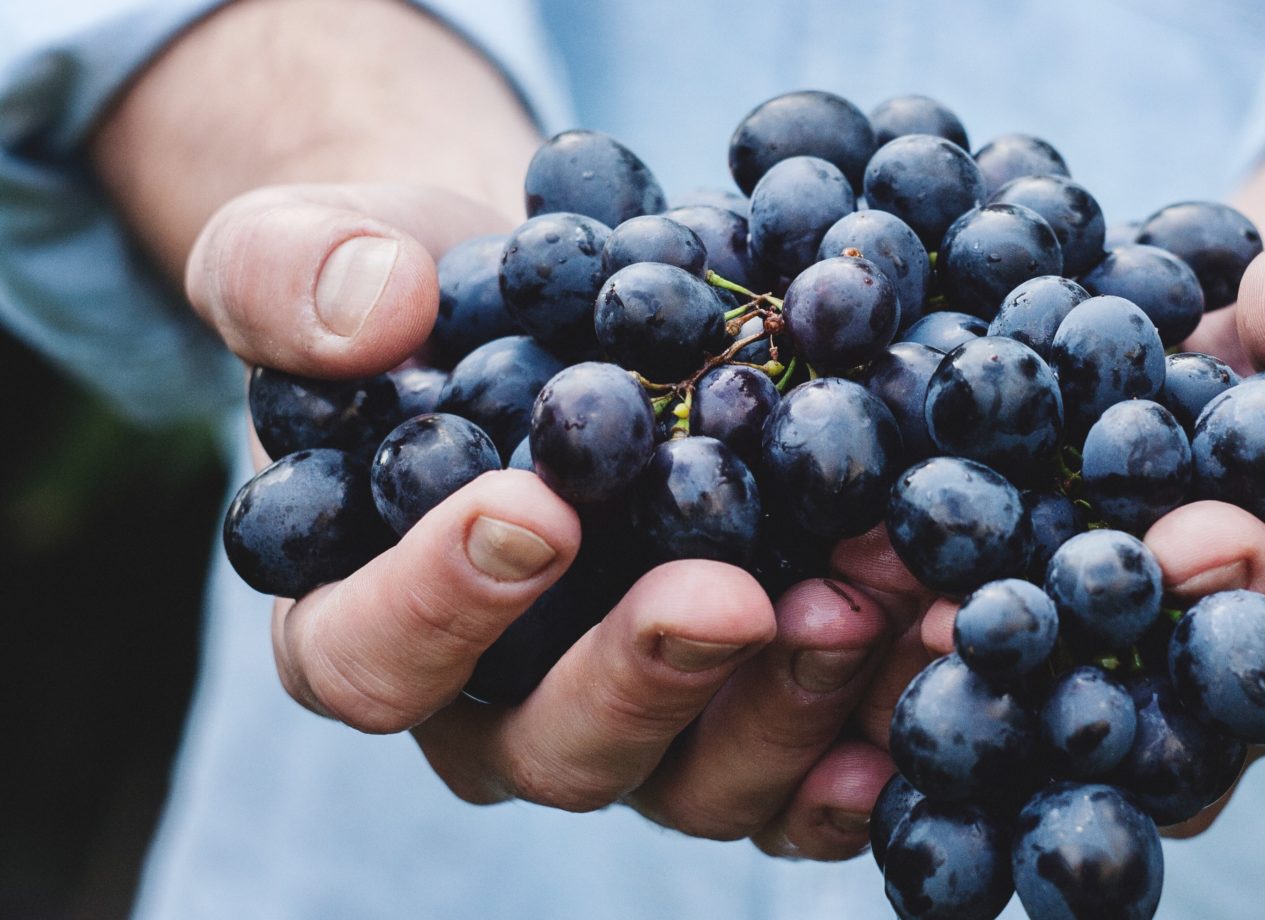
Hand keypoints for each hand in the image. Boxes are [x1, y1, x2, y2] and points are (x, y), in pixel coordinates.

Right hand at [190, 182, 900, 858]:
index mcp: (363, 622)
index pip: (370, 658)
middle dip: (650, 675)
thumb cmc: (416, 293)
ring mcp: (636, 725)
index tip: (534, 509)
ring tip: (874, 598)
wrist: (554, 304)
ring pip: (699, 779)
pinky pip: (806, 775)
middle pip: (556, 749)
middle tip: (733, 595)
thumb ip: (293, 275)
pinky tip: (935, 664)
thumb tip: (372, 311)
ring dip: (792, 702)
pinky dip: (873, 735)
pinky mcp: (744, 715)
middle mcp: (498, 708)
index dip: (440, 605)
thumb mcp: (313, 250)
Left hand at [835, 240, 1264, 838]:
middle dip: (1069, 669)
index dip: (1262, 604)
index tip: (1190, 537)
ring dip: (950, 666)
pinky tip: (823, 571)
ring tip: (873, 599)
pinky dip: (887, 621)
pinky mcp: (1009, 653)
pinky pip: (955, 663)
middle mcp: (1207, 706)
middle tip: (983, 616)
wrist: (1223, 352)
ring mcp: (1100, 691)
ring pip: (1034, 721)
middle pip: (1153, 732)